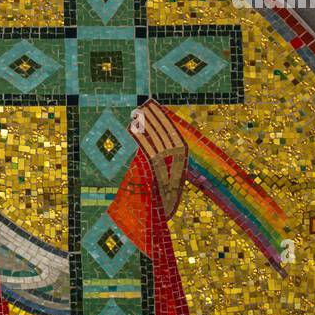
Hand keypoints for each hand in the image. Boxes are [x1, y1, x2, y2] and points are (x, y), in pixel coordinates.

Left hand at [130, 101, 186, 218]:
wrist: (161, 208)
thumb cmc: (160, 186)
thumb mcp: (163, 166)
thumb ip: (158, 151)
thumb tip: (149, 132)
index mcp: (182, 154)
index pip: (171, 129)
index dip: (161, 117)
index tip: (152, 105)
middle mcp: (178, 157)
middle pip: (163, 131)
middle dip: (152, 118)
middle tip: (140, 106)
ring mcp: (169, 163)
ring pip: (154, 138)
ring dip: (145, 125)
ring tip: (135, 116)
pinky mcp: (158, 170)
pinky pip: (148, 149)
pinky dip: (140, 138)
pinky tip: (132, 129)